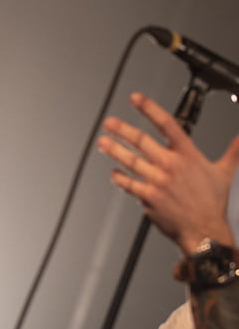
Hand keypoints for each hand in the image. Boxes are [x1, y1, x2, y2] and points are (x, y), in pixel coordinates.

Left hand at [98, 92, 238, 253]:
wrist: (204, 230)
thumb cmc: (212, 203)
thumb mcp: (224, 172)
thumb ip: (233, 152)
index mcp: (188, 155)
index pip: (168, 125)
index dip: (150, 109)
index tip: (136, 99)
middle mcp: (171, 165)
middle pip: (142, 141)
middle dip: (122, 129)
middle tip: (109, 122)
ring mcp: (158, 181)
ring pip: (131, 161)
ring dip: (114, 150)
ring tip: (102, 142)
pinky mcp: (148, 197)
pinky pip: (128, 184)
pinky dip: (119, 177)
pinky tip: (113, 172)